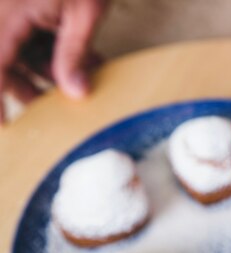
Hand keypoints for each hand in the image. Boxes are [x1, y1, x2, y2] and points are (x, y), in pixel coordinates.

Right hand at [0, 0, 107, 124]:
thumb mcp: (85, 13)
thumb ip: (75, 54)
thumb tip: (76, 94)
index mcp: (8, 13)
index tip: (3, 125)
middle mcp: (2, 10)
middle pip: (3, 61)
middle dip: (29, 85)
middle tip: (58, 105)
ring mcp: (9, 7)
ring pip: (17, 52)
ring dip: (46, 68)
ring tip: (83, 76)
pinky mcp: (21, 6)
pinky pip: (27, 36)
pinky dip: (50, 50)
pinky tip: (84, 58)